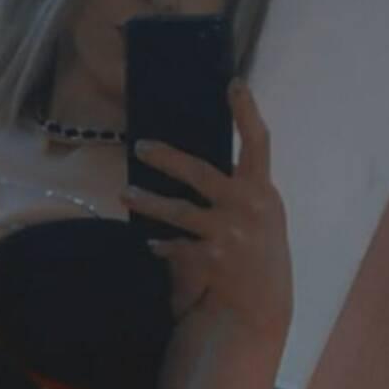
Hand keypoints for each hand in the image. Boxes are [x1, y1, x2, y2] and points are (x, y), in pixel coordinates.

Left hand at [119, 80, 293, 332]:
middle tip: (140, 146)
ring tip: (126, 195)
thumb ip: (242, 188)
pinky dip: (162, 245)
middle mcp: (248, 207)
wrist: (261, 305)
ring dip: (148, 202)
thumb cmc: (258, 252)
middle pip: (200, 172)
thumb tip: (201, 161)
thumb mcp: (262, 215)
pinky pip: (174, 245)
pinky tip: (152, 244)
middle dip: (167, 158)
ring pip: (178, 211)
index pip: (258, 143)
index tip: (233, 83)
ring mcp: (229, 233)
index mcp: (262, 190)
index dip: (246, 113)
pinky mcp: (211, 259)